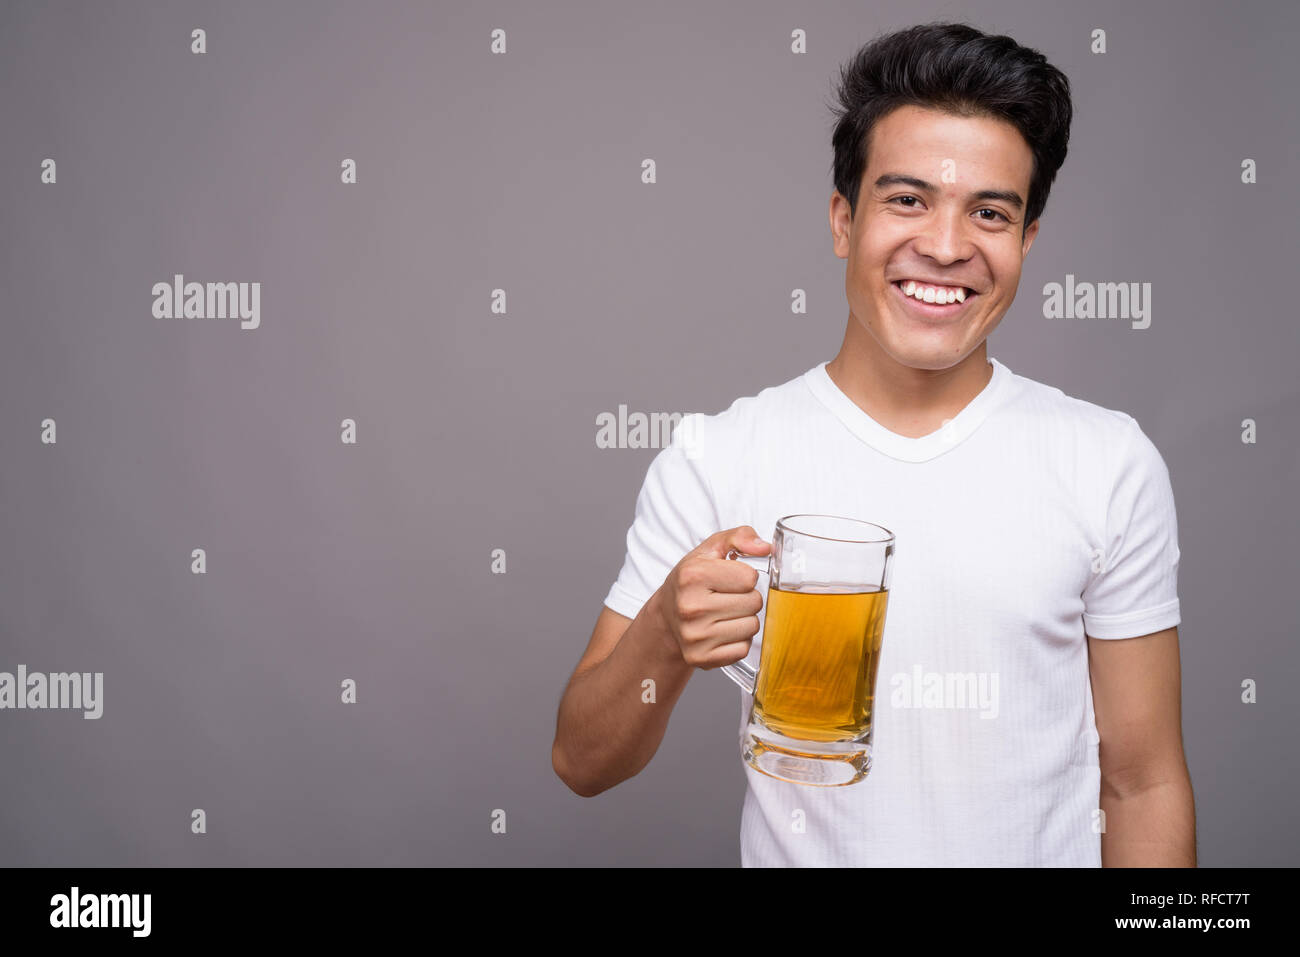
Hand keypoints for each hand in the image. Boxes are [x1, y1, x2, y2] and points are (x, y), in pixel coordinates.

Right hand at [653, 526, 771, 668]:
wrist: (666, 616)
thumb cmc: (691, 581)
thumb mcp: (709, 550)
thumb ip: (739, 537)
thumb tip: (764, 547)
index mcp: (692, 576)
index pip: (749, 577)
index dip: (744, 576)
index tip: (729, 578)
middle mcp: (690, 607)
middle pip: (754, 602)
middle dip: (747, 597)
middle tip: (727, 597)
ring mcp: (695, 636)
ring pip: (752, 626)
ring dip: (745, 619)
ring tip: (725, 613)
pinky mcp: (701, 658)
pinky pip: (743, 649)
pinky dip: (738, 640)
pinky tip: (722, 630)